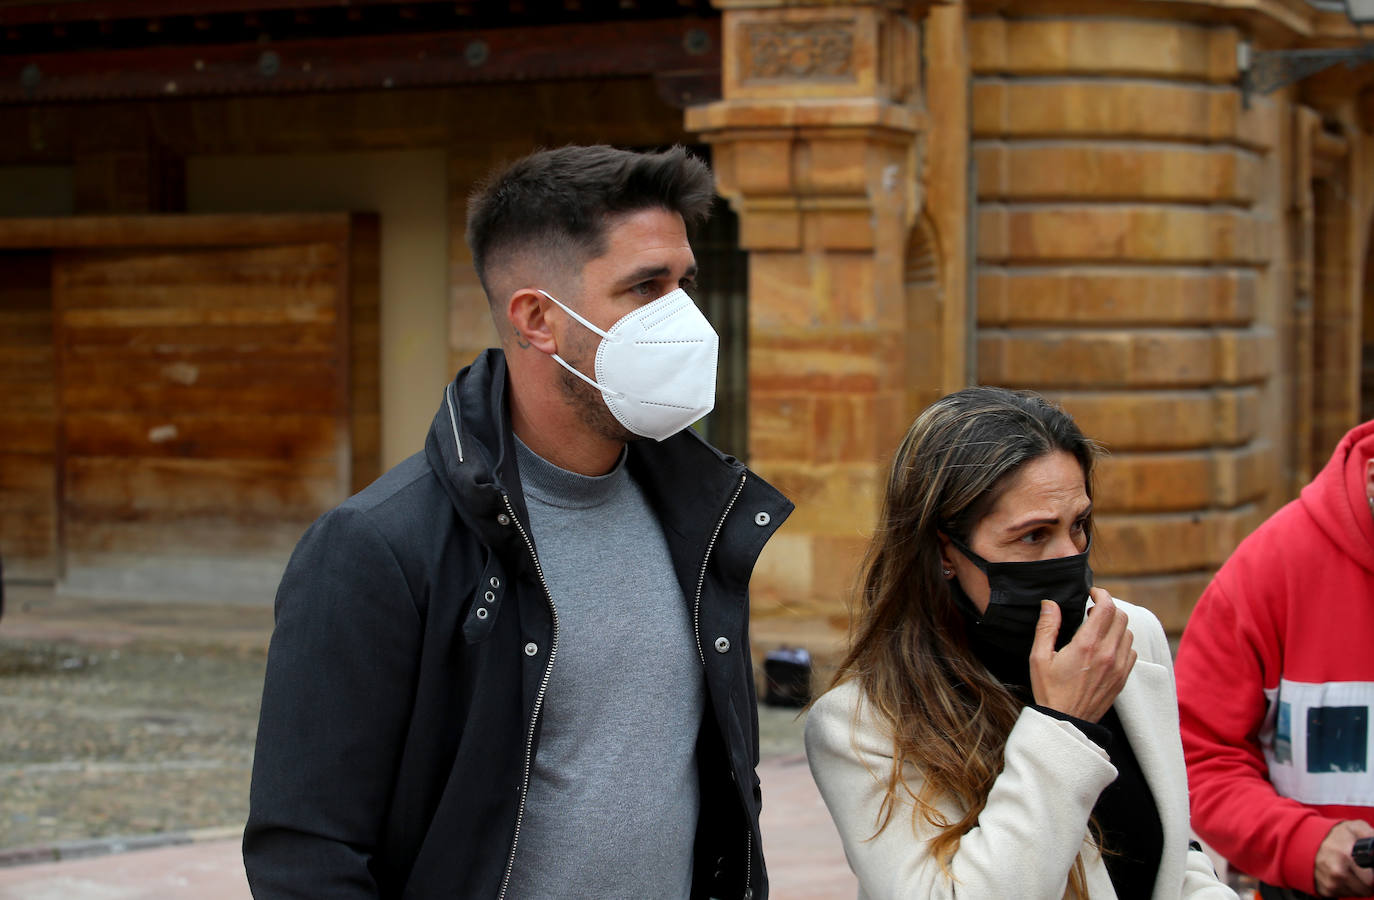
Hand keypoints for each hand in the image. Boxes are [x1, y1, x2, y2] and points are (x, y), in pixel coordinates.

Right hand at [1029, 588, 1135, 721]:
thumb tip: (1050, 604)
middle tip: (1092, 611)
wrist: (1066, 722)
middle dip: (1108, 608)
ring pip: (1128, 633)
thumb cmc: (1049, 690)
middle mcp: (1107, 653)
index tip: (1092, 593)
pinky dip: (1122, 643)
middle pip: (1122, 617)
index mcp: (1087, 645)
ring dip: (1116, 625)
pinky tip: (1107, 648)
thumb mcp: (1039, 657)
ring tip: (1098, 629)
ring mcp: (1118, 667)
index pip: (1107, 608)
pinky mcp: (1122, 678)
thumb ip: (1046, 627)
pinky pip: (1131, 651)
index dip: (1101, 594)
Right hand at [1314, 820, 1373, 896]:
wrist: (1308, 840)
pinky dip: (1347, 888)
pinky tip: (1343, 876)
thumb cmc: (1336, 836)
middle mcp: (1336, 871)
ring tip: (1352, 871)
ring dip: (1358, 885)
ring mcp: (1330, 882)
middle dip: (1368, 881)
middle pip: (1366, 889)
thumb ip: (1370, 835)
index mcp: (1345, 856)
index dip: (1373, 874)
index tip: (1370, 868)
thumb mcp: (1354, 828)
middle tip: (1363, 870)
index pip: (1371, 880)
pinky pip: (1345, 895)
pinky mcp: (1325, 890)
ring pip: (1357, 893)